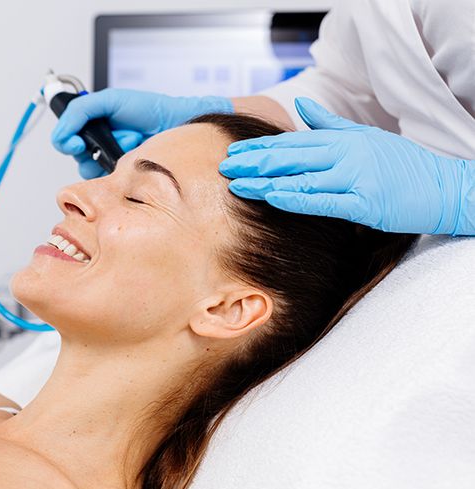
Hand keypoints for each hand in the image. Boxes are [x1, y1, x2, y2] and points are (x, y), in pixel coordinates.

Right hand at [51, 89, 232, 178]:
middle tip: (106, 142)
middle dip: (91, 150)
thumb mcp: (109, 101)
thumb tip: (61, 133)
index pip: (64, 137)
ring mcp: (110, 159)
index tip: (77, 143)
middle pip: (76, 156)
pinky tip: (131, 155)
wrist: (175, 123)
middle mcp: (98, 142)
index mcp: (92, 123)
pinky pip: (107, 181)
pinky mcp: (122, 173)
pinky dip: (118, 168)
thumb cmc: (147, 109)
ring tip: (128, 143)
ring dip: (107, 158)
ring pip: (90, 171)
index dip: (66, 141)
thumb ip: (79, 111)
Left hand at [221, 97, 473, 235]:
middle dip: (254, 162)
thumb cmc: (401, 164)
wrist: (444, 187)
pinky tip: (272, 197)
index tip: (232, 151)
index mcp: (342, 139)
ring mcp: (355, 177)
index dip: (259, 147)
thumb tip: (300, 107)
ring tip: (237, 185)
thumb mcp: (364, 136)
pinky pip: (323, 200)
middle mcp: (346, 154)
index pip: (291, 142)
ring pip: (302, 178)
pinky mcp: (365, 203)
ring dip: (266, 182)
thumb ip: (329, 123)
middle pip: (290, 157)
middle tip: (223, 166)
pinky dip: (296, 198)